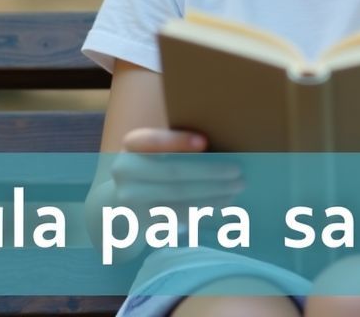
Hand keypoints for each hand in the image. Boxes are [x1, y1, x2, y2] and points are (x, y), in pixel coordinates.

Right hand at [110, 128, 243, 216]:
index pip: (151, 139)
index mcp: (130, 145)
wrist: (122, 206)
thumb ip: (176, 147)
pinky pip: (178, 213)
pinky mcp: (140, 220)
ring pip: (179, 194)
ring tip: (236, 187)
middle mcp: (124, 170)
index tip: (205, 141)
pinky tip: (222, 202)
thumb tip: (222, 148)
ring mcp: (129, 197)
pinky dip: (204, 207)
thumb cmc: (151, 171)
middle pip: (173, 171)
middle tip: (237, 171)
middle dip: (210, 172)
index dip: (177, 140)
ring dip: (213, 191)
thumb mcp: (154, 154)